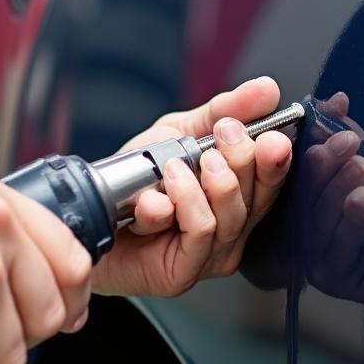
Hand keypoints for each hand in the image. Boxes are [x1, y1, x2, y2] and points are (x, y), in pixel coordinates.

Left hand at [91, 77, 292, 297]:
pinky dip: (183, 205)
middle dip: (243, 160)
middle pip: (257, 198)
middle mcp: (230, 230)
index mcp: (236, 197)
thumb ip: (223, 111)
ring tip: (177, 165)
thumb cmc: (134, 182)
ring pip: (231, 217)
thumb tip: (266, 90)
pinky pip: (200, 233)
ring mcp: (209, 255)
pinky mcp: (183, 273)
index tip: (269, 135)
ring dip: (208, 183)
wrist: (88, 216)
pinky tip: (159, 194)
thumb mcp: (178, 133)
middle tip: (224, 133)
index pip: (271, 180)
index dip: (275, 159)